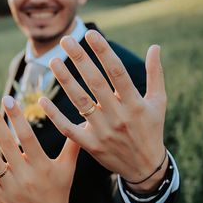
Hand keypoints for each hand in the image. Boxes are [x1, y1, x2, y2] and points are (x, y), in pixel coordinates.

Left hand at [0, 96, 79, 202]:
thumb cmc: (58, 191)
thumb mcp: (67, 170)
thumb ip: (72, 146)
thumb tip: (82, 121)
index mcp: (42, 166)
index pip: (28, 137)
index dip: (17, 118)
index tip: (8, 99)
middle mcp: (26, 177)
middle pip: (8, 146)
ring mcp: (12, 188)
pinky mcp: (0, 198)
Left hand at [39, 29, 167, 192]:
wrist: (145, 168)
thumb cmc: (151, 129)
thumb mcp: (159, 102)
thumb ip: (156, 74)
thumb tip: (155, 47)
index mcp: (135, 103)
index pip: (117, 72)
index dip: (103, 52)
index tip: (90, 35)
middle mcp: (119, 116)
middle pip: (95, 83)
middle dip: (80, 59)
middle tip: (66, 40)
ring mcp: (103, 131)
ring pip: (80, 102)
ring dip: (65, 80)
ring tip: (53, 61)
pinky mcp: (91, 146)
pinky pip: (69, 129)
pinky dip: (55, 115)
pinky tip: (43, 99)